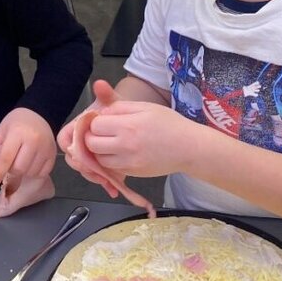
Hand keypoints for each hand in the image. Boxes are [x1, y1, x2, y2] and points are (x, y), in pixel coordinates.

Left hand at [0, 108, 55, 187]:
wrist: (37, 114)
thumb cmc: (16, 124)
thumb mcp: (1, 133)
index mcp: (17, 132)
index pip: (6, 158)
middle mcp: (34, 140)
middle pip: (19, 169)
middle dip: (11, 172)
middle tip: (9, 166)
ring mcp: (46, 148)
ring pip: (30, 173)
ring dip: (22, 173)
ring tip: (20, 162)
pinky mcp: (53, 154)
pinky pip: (42, 173)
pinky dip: (33, 173)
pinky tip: (30, 163)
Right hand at [58, 80, 123, 194]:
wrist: (131, 122)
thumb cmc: (117, 111)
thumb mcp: (113, 102)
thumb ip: (106, 95)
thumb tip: (100, 83)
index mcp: (78, 128)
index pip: (64, 139)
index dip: (69, 145)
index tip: (78, 149)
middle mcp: (81, 144)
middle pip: (72, 158)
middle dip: (82, 165)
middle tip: (93, 169)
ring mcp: (91, 156)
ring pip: (85, 170)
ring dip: (93, 176)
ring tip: (106, 180)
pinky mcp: (103, 166)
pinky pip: (99, 176)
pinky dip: (105, 182)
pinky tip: (114, 188)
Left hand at [84, 100, 199, 177]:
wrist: (189, 148)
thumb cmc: (169, 123)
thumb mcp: (145, 107)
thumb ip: (119, 106)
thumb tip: (100, 112)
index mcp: (128, 125)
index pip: (95, 125)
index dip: (95, 121)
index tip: (103, 120)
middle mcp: (126, 145)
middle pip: (92, 144)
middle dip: (92, 137)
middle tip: (102, 133)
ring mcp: (129, 162)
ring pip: (98, 159)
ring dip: (99, 151)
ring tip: (110, 143)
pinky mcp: (133, 173)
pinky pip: (111, 169)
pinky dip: (110, 161)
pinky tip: (119, 153)